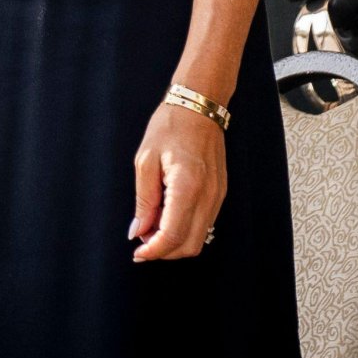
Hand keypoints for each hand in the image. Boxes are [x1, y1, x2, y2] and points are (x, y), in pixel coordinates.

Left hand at [130, 101, 225, 260]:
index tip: (137, 252)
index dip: (154, 250)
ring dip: (175, 243)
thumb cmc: (169, 126)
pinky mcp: (220, 194)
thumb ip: (144, 200)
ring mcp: (218, 197)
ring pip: (200, 239)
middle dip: (164, 252)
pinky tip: (167, 218)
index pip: (173, 235)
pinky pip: (205, 224)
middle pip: (190, 245)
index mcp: (187, 187)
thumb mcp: (145, 160)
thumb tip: (138, 231)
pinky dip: (186, 230)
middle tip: (142, 242)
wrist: (199, 106)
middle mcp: (208, 197)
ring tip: (152, 230)